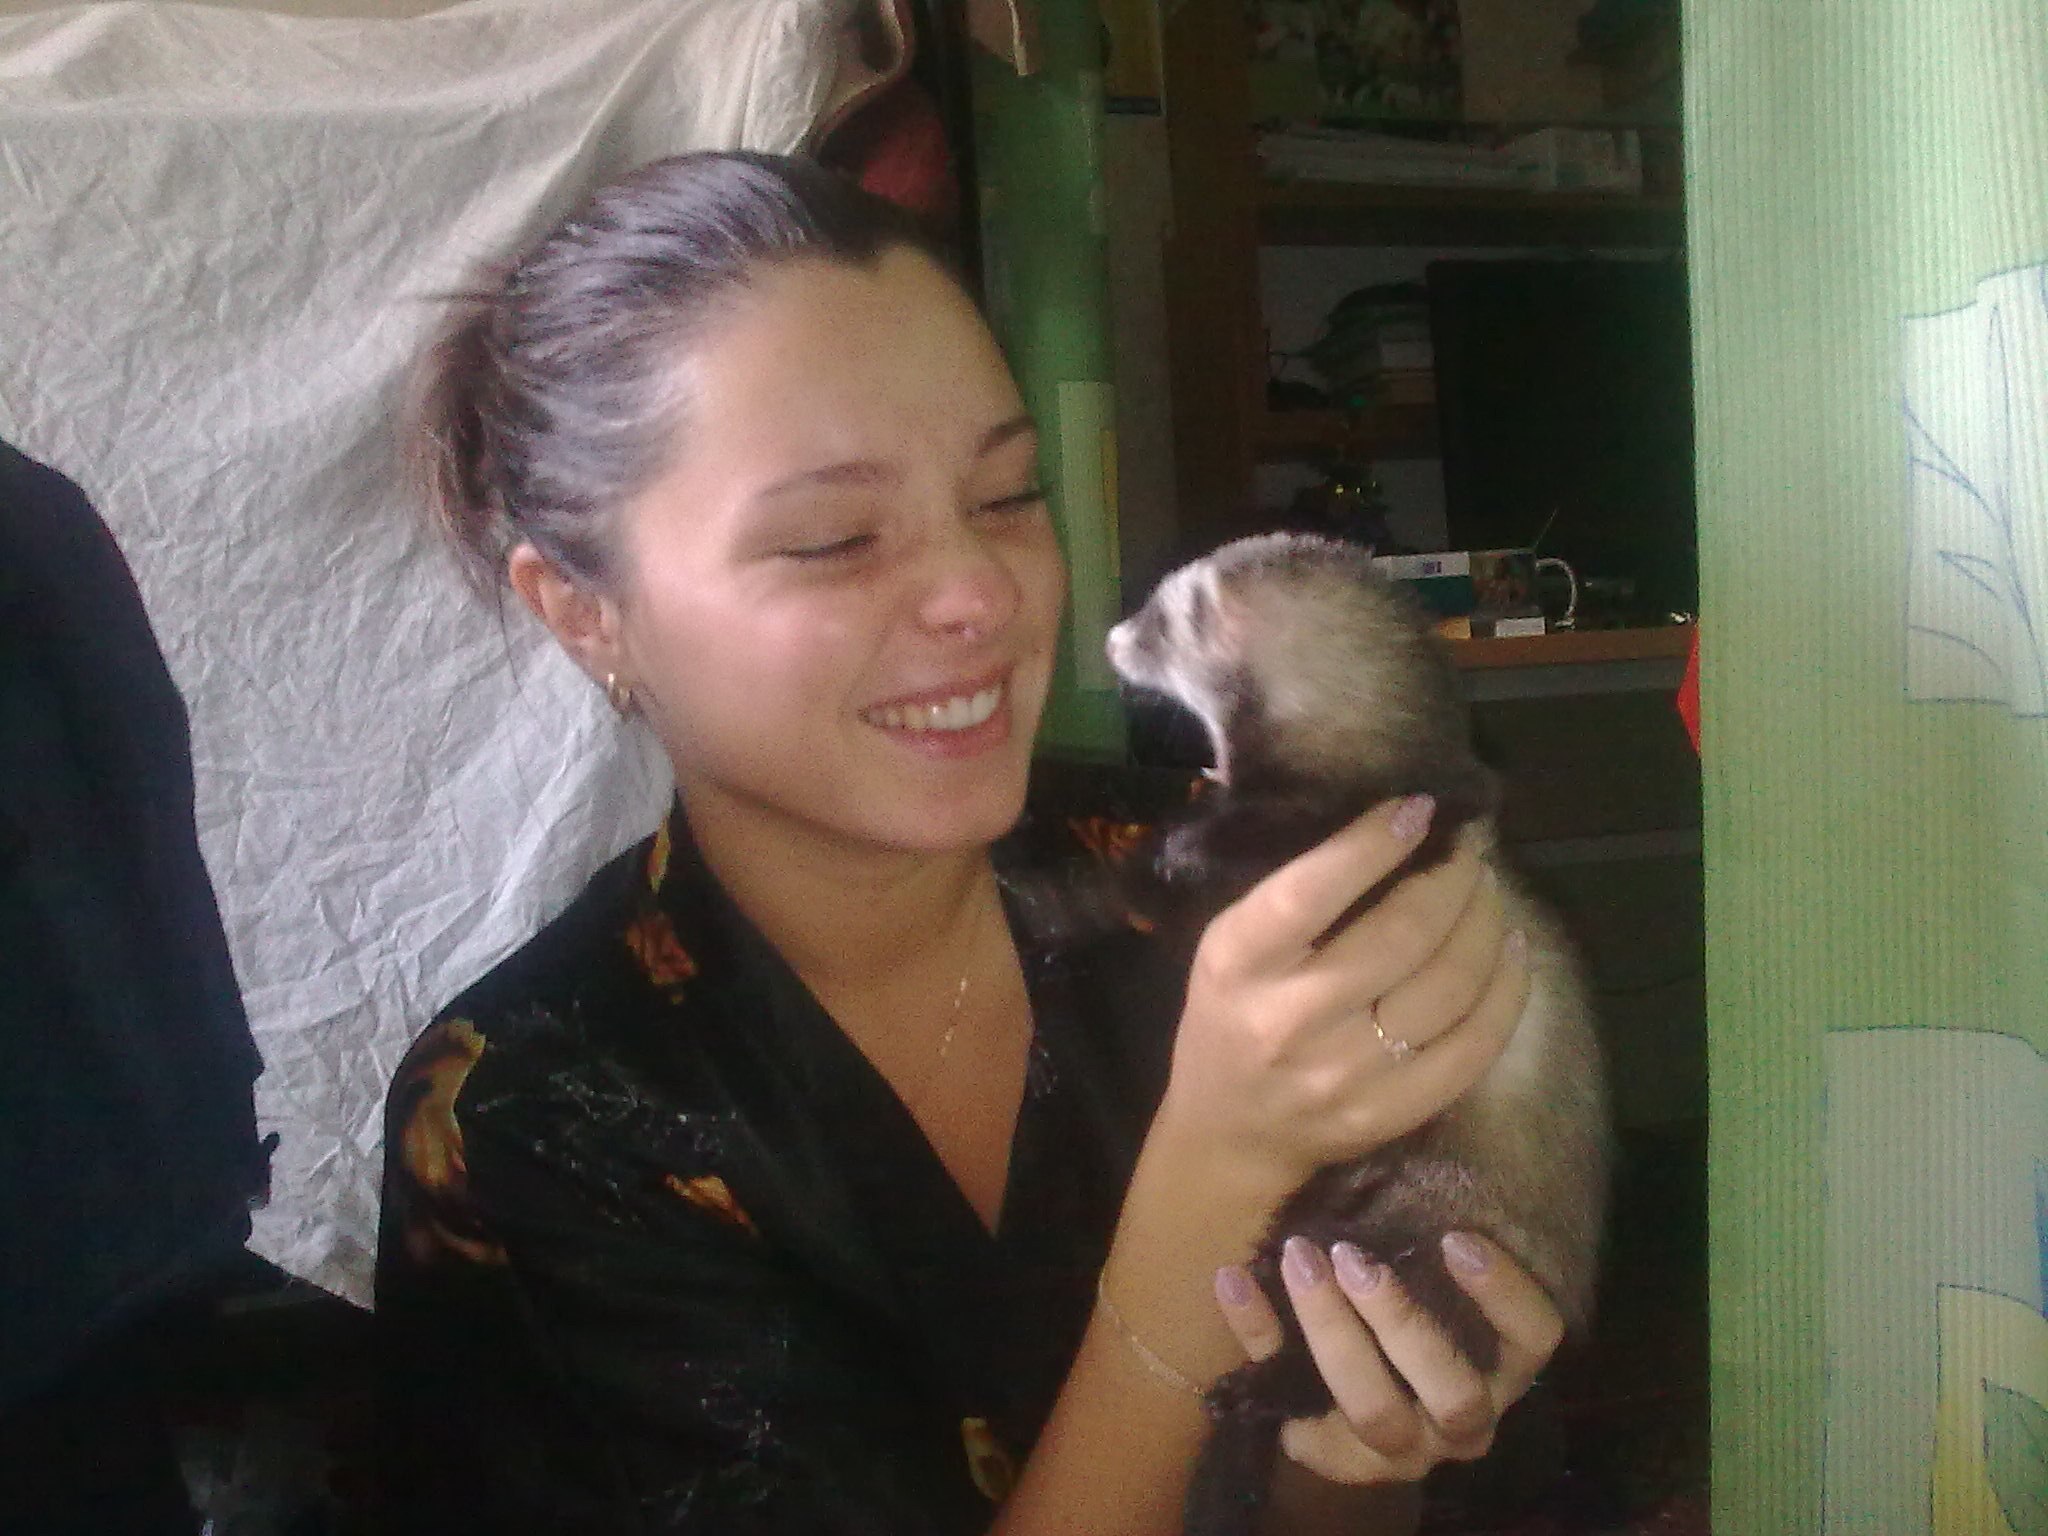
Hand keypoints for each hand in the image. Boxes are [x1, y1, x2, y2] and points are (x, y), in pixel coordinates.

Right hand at [1154, 795, 1530, 1188]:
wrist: (1229, 1131)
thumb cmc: (1232, 1013)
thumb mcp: (1232, 945)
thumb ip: (1296, 897)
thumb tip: (1398, 831)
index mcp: (1239, 962)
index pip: (1310, 892)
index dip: (1372, 845)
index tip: (1418, 808)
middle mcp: (1289, 1019)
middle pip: (1401, 936)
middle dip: (1453, 880)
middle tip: (1471, 852)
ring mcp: (1344, 1074)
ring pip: (1447, 988)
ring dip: (1486, 926)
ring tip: (1492, 894)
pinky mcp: (1388, 1113)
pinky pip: (1472, 1049)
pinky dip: (1506, 991)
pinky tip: (1513, 952)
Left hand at [1216, 1232, 1563, 1483]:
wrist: (1343, 1386)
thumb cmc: (1402, 1298)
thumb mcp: (1425, 1267)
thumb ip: (1423, 1229)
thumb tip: (1400, 1125)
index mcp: (1500, 1366)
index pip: (1534, 1337)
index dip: (1504, 1295)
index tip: (1455, 1239)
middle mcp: (1463, 1420)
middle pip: (1452, 1392)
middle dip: (1399, 1322)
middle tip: (1349, 1256)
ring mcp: (1402, 1448)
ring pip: (1377, 1414)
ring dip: (1334, 1337)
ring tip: (1299, 1264)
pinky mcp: (1335, 1455)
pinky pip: (1290, 1407)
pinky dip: (1258, 1341)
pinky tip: (1232, 1282)